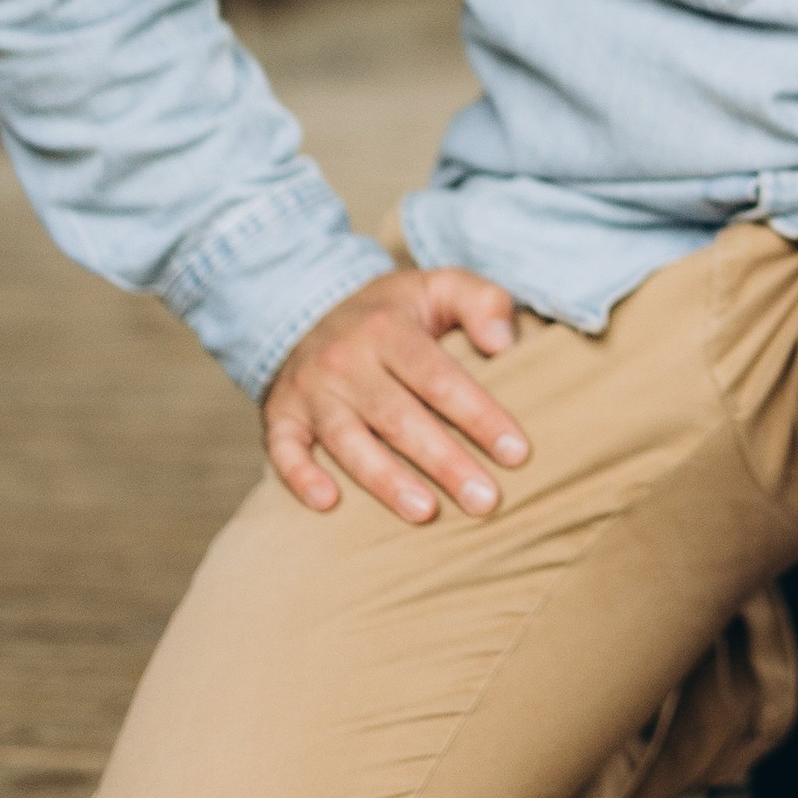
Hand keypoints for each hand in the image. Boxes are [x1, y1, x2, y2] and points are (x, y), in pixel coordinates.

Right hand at [264, 267, 527, 523]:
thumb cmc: (394, 311)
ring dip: (386, 480)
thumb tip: (504, 344)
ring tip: (425, 512)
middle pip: (399, 417)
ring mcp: (311, 391)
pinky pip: (284, 449)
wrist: (310, 307)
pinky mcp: (281, 415)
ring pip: (348, 441)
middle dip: (444, 462)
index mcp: (388, 328)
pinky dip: (300, 476)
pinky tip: (328, 504)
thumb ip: (482, 302)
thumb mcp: (440, 286)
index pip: (440, 378)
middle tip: (485, 501)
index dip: (479, 416)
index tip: (516, 454)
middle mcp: (346, 360)